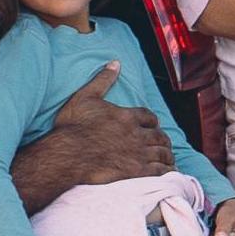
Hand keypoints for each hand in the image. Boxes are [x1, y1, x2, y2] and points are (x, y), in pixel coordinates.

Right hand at [15, 64, 173, 210]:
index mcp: (126, 116)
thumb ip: (102, 80)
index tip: (152, 126)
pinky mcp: (136, 171)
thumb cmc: (72, 128)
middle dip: (162, 139)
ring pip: (162, 152)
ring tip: (168, 158)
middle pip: (158, 135)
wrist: (65, 156)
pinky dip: (167, 170)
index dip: (152, 122)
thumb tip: (115, 63)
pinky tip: (168, 172)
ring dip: (167, 155)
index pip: (149, 117)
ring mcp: (137, 153)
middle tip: (163, 143)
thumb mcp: (84, 97)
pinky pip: (159, 170)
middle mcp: (136, 133)